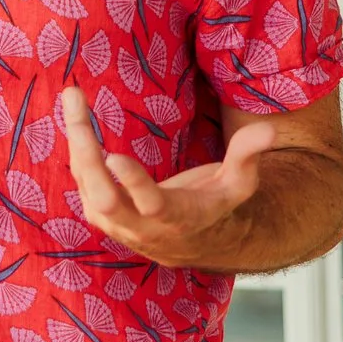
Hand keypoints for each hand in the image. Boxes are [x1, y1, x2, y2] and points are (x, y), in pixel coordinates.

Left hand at [58, 85, 276, 268]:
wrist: (193, 242)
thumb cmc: (218, 205)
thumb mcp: (239, 184)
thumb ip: (248, 156)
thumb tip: (268, 129)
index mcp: (178, 219)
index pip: (151, 205)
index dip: (132, 183)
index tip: (114, 155)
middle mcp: (141, 227)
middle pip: (105, 199)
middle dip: (88, 154)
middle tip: (79, 109)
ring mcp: (117, 224)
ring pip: (87, 188)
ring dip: (77, 143)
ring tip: (73, 99)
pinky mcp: (101, 215)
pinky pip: (82, 182)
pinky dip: (77, 149)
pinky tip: (77, 115)